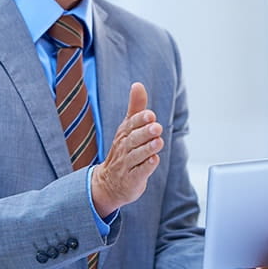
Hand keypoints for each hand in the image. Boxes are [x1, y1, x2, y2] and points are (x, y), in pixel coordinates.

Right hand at [90, 82, 162, 215]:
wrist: (108, 183)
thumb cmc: (123, 151)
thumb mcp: (128, 128)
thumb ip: (135, 108)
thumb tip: (138, 85)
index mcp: (124, 133)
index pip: (131, 124)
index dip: (140, 119)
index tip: (150, 114)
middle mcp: (124, 148)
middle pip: (134, 139)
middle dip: (145, 132)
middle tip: (156, 127)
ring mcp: (126, 164)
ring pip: (137, 155)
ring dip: (148, 148)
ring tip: (158, 142)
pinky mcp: (131, 180)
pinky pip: (139, 173)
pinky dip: (146, 167)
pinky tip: (154, 160)